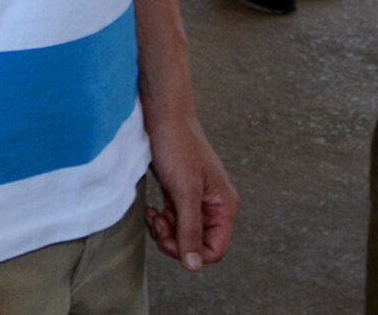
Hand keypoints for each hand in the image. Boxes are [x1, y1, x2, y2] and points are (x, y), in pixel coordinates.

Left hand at [144, 109, 238, 271]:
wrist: (162, 113)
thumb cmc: (176, 145)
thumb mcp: (184, 191)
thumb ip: (190, 228)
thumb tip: (194, 265)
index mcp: (224, 206)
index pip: (214, 250)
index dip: (190, 252)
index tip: (169, 236)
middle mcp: (214, 205)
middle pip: (198, 244)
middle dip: (175, 240)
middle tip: (158, 223)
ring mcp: (197, 199)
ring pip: (184, 233)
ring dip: (166, 230)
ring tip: (153, 214)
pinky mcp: (180, 192)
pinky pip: (174, 219)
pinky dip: (162, 220)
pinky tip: (152, 209)